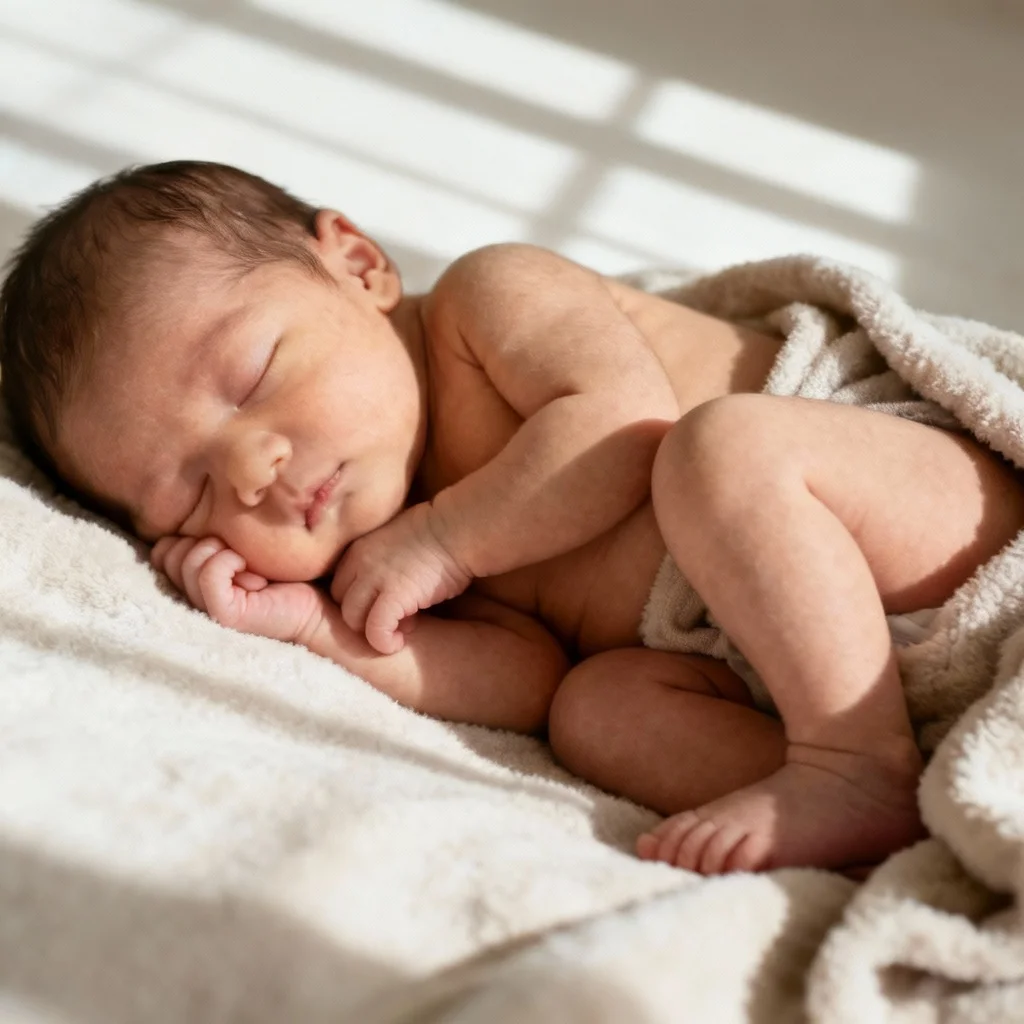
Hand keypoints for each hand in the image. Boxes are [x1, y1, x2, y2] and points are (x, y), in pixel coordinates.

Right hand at [152, 536, 324, 644]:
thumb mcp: (245, 544)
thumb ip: (217, 531)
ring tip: (251, 571)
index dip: (193, 539)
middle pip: (169, 553)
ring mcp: (205, 608)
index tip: (232, 549)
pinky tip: (255, 577)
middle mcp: (193, 597)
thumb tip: (196, 495)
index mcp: (194, 580)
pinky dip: (230, 563)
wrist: (318, 608)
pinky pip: (208, 572)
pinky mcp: (224, 615)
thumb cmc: (286, 573)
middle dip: (208, 544)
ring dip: (223, 553)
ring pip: (186, 560)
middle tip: (244, 562)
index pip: (162, 550)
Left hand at [330, 502, 470, 654]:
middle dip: (362, 616)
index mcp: (359, 548)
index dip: (358, 599)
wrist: (459, 528)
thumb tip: (388, 577)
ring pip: (351, 619)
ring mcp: (374, 578)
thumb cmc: (441, 532)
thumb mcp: (398, 538)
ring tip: (402, 627)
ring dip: (371, 630)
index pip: (337, 584)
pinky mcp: (394, 596)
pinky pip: (375, 630)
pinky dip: (383, 642)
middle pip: (339, 602)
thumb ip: (383, 557)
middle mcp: (360, 562)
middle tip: (395, 617)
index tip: (382, 603)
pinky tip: (399, 642)